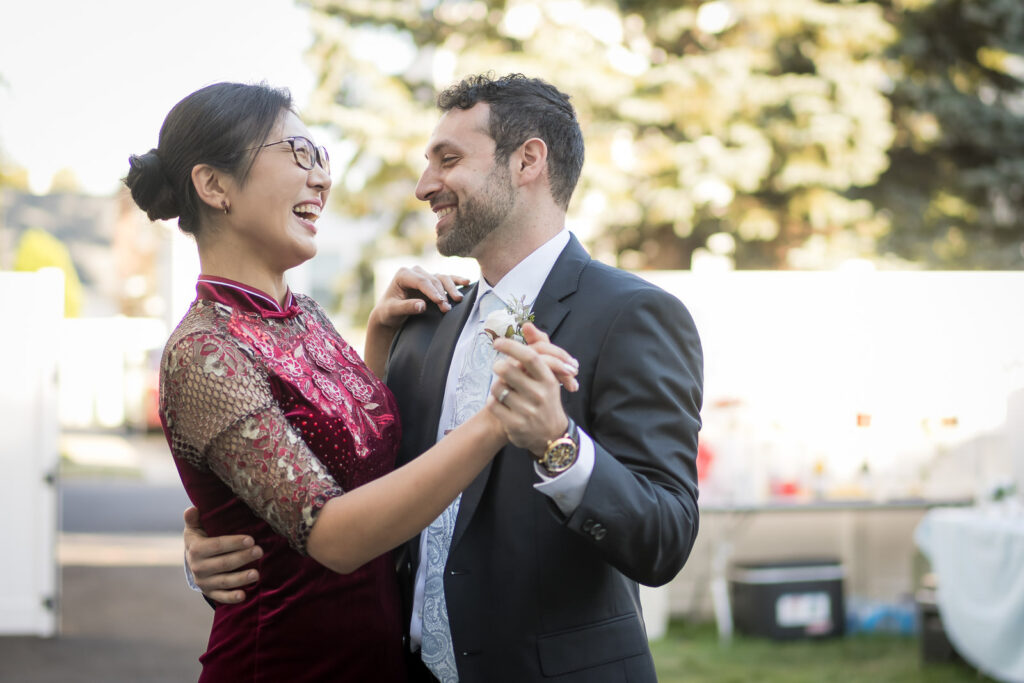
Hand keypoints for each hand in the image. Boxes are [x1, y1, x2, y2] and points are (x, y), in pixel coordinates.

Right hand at [184, 506, 262, 603]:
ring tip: (256, 574)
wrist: (192, 560)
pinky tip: (244, 596)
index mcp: (196, 549)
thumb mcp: (194, 528)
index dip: (234, 543)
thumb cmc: (200, 538)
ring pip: (224, 581)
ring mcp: (204, 581)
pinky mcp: (209, 592)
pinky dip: (231, 598)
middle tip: (260, 551)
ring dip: (241, 578)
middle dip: (242, 558)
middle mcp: (198, 567)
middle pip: (223, 563)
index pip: (217, 546)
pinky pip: (220, 596)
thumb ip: (193, 519)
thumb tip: (192, 509)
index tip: (251, 539)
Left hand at [369, 266, 468, 329]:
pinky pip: (447, 279)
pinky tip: (467, 282)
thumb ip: (406, 307)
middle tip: (447, 309)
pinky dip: (456, 280)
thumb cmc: (388, 312)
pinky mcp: (433, 281)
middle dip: (442, 294)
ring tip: (458, 300)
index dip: (432, 291)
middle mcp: (415, 271)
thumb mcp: (393, 311)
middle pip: (433, 280)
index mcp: (403, 274)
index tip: (440, 302)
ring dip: (451, 289)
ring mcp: (425, 275)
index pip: (421, 281)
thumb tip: (422, 305)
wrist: (390, 314)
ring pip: (442, 278)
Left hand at [487, 323, 576, 453]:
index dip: (511, 346)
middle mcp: (539, 395)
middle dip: (499, 366)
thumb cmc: (546, 399)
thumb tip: (527, 325)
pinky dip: (492, 401)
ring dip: (496, 386)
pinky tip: (500, 403)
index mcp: (548, 380)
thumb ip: (538, 349)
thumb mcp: (548, 375)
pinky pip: (493, 405)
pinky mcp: (515, 425)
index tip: (497, 342)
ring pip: (497, 388)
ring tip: (503, 389)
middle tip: (499, 367)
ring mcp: (527, 411)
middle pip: (508, 370)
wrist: (551, 435)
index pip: (529, 357)